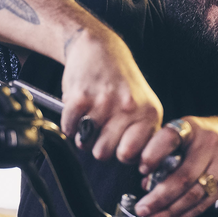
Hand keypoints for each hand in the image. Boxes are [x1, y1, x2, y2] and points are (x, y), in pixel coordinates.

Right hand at [59, 28, 162, 163]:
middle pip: (104, 154)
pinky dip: (69, 124)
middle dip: (99, 145)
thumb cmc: (121, 83)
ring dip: (83, 135)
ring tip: (91, 118)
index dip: (121, 154)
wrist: (99, 48)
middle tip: (102, 128)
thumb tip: (143, 168)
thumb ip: (145, 136)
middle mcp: (129, 108)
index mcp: (149, 114)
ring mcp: (104, 102)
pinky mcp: (80, 97)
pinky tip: (79, 110)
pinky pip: (68, 129)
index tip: (120, 146)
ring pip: (85, 144)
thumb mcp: (145, 105)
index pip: (132, 156)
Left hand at [134, 116, 217, 216]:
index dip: (154, 155)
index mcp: (190, 128)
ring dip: (170, 213)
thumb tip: (147, 184)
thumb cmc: (201, 137)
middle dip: (159, 198)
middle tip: (142, 210)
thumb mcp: (181, 134)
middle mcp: (208, 144)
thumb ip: (162, 155)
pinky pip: (203, 204)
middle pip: (183, 176)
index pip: (170, 138)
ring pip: (193, 195)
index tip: (141, 170)